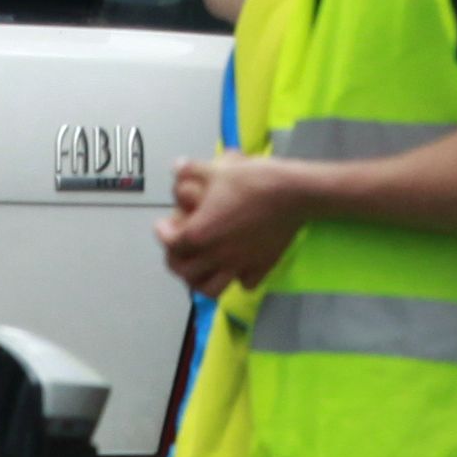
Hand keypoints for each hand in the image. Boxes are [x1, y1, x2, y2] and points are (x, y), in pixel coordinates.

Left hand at [157, 146, 308, 294]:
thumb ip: (191, 170)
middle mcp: (215, 255)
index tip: (164, 225)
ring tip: (203, 267)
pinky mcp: (261, 269)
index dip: (163, 233)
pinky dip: (237, 279)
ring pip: (212, 289)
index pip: (169, 243)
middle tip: (178, 249)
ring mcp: (239, 266)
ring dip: (202, 281)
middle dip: (176, 261)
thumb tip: (177, 167)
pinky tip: (238, 267)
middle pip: (185, 272)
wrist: (292, 193)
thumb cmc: (252, 180)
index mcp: (199, 233)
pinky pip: (245, 284)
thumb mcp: (217, 169)